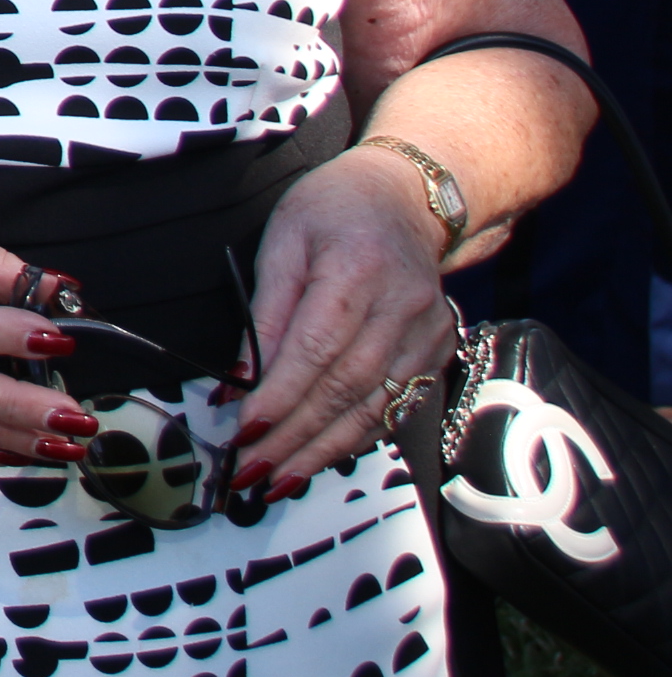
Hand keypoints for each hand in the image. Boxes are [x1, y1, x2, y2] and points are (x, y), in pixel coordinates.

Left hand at [237, 147, 460, 494]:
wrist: (407, 198)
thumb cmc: (332, 210)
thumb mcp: (282, 240)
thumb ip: (264, 311)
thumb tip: (238, 378)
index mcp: (356, 270)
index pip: (314, 348)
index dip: (279, 395)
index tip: (243, 430)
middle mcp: (401, 307)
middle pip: (344, 388)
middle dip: (294, 437)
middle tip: (252, 471)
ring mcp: (427, 333)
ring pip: (374, 407)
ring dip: (324, 450)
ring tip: (281, 478)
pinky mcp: (437, 351)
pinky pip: (396, 405)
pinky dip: (357, 436)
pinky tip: (323, 456)